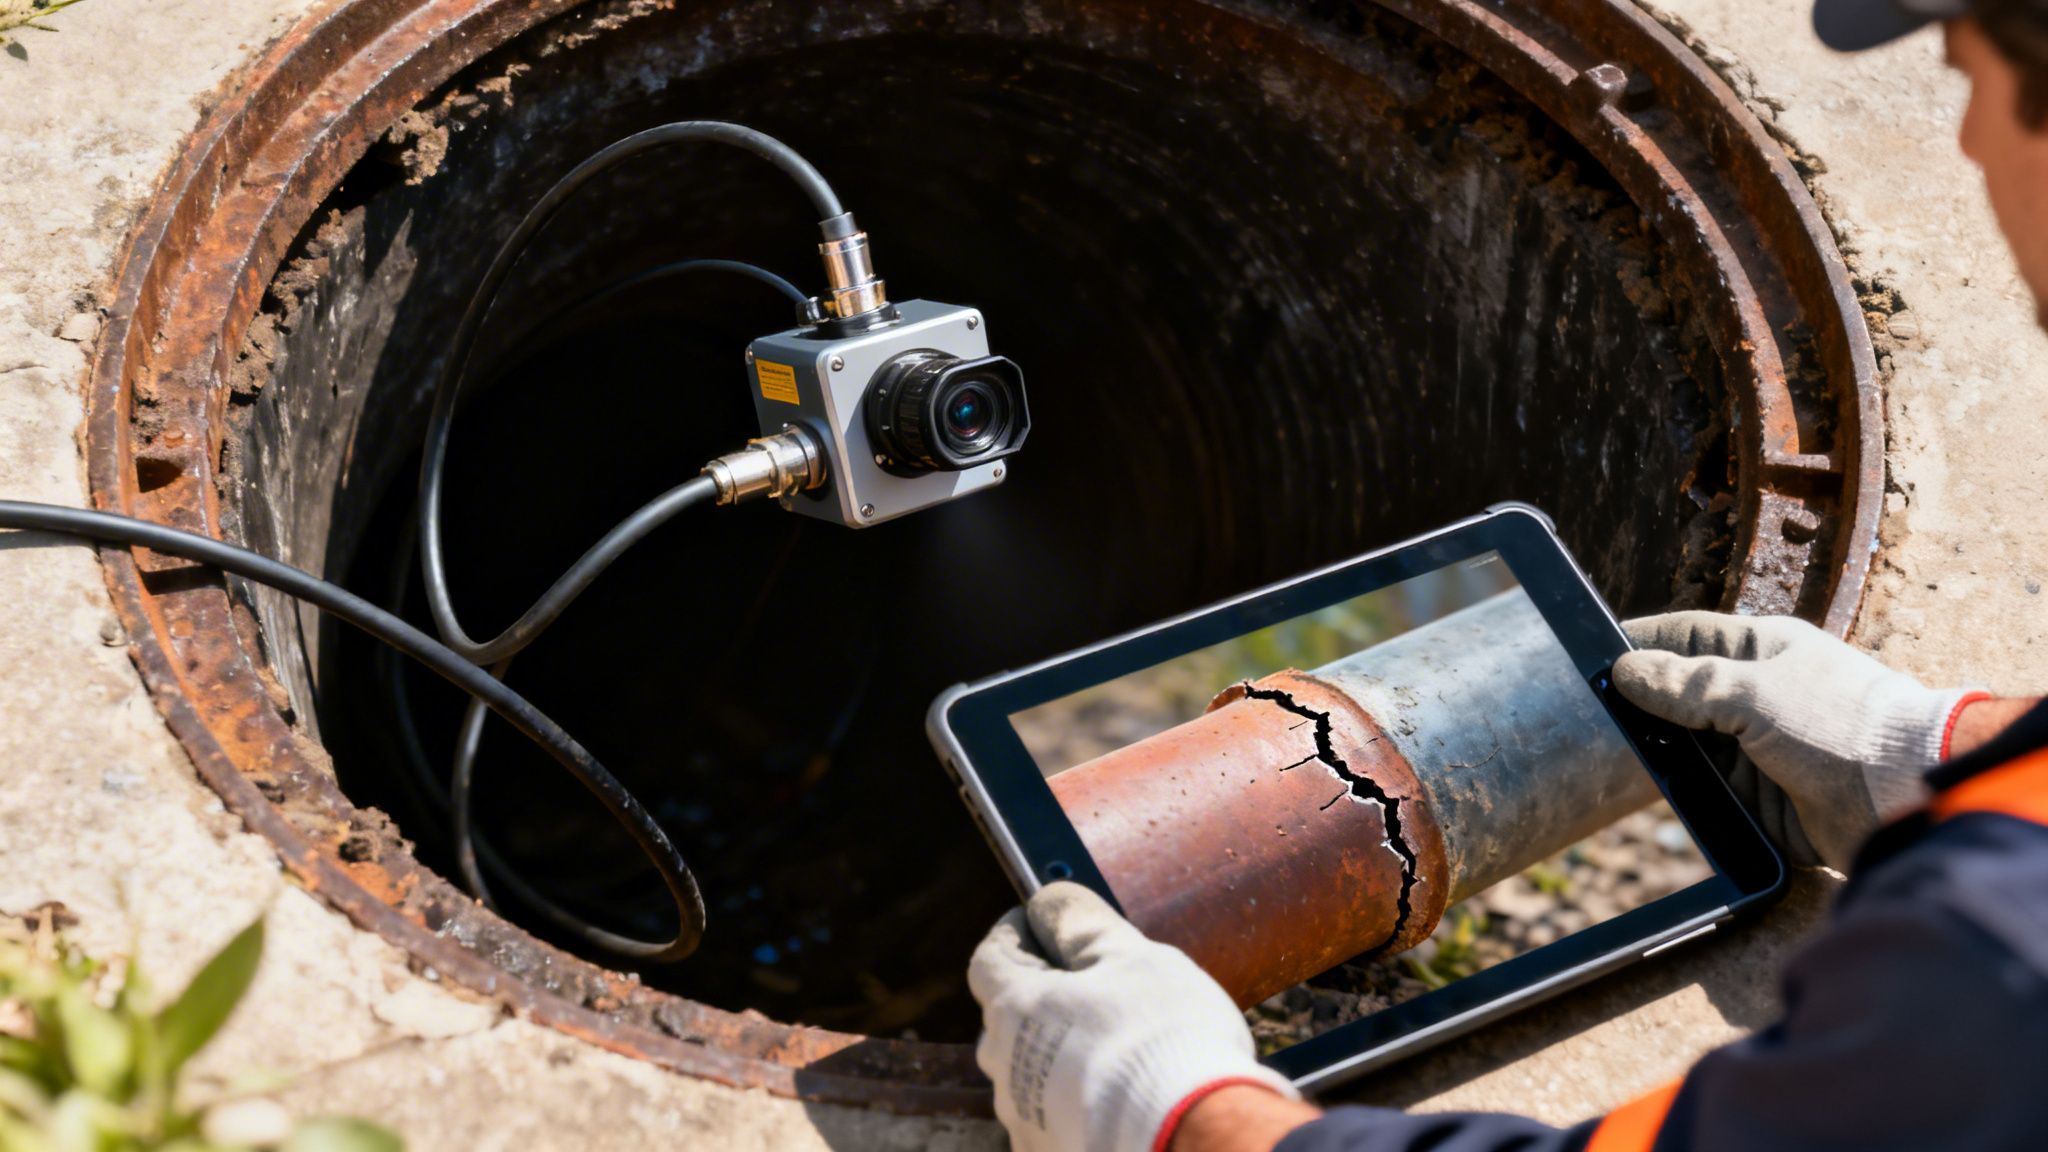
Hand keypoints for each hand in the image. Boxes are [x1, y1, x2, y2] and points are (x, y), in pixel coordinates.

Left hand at [968, 882, 1298, 1151]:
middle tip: (1096, 981)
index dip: (1016, 933)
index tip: (1045, 921)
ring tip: (1119, 1043)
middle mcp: (1005, 1066)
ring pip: (1030, 1069)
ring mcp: (1024, 1117)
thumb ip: (1081, 924)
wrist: (1193, 1134)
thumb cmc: (1164, 1036)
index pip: (989, 957)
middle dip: (1043, 993)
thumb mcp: (1130, 956)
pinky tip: (1119, 1091)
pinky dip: (1075, 1097)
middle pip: (1009, 1015)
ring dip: (1060, 1049)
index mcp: (1015, 1008)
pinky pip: (1051, 1114)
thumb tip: (1048, 900)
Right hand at [1614, 612, 1974, 870]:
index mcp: (1760, 650)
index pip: (1683, 636)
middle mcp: (1753, 694)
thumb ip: (1685, 684)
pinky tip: (1647, 787)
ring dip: (1655, 749)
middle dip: (1637, 702)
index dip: (1637, 641)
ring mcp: (1753, 745)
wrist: (1901, 795)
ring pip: (1683, 743)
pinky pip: (1702, 787)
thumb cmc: (1842, 723)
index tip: (1588, 652)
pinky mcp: (1755, 794)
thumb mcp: (1754, 691)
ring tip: (1605, 751)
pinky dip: (1678, 787)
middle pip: (1675, 692)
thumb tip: (1623, 671)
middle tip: (1585, 711)